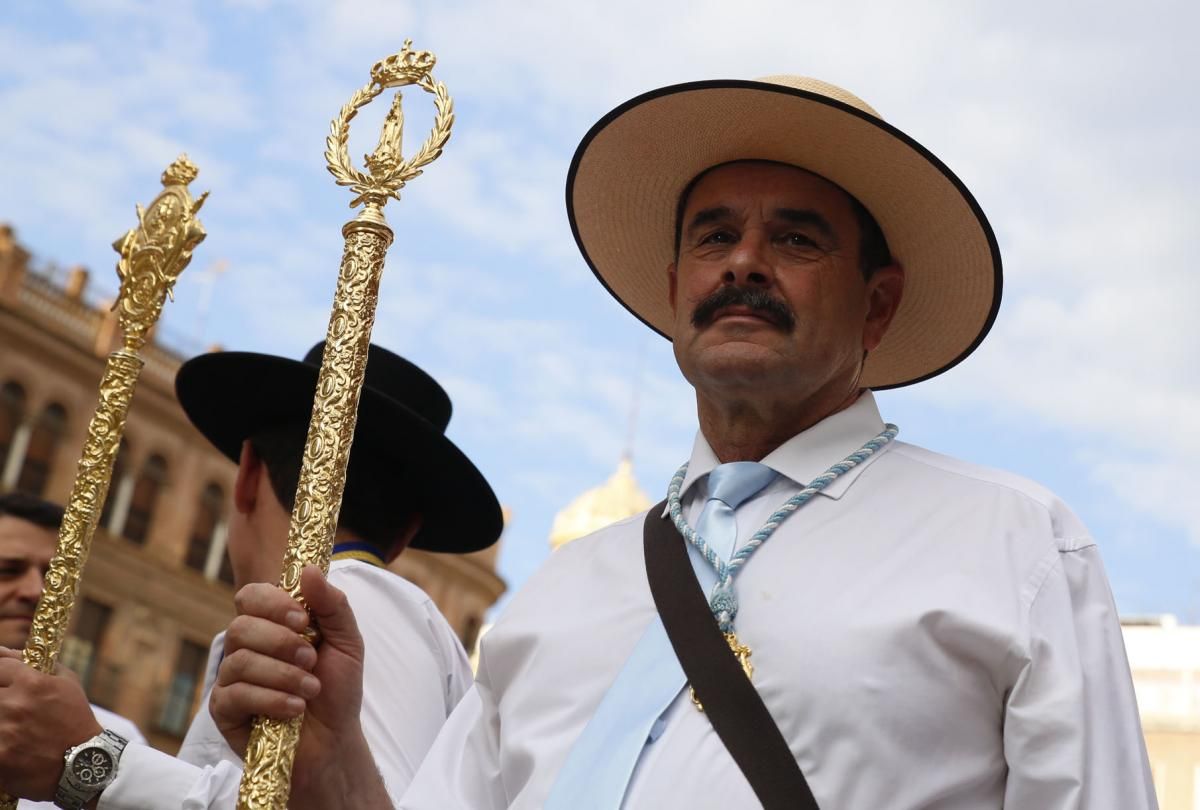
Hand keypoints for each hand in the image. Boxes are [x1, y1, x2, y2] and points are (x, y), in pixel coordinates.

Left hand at [0, 647, 102, 800]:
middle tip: (7, 703)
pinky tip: (9, 742)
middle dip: (0, 696)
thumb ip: (38, 665)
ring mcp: (4, 732)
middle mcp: (15, 704)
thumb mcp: (67, 682)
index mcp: (32, 683)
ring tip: (9, 724)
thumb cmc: (75, 719)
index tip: (2, 680)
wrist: (83, 763)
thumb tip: (5, 653)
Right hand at [212, 566, 369, 791]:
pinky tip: (294, 708)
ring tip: (311, 689)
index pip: (251, 596)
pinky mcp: (224, 710)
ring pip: (239, 661)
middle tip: (311, 659)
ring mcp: (231, 679)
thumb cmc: (337, 689)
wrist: (334, 739)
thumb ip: (332, 605)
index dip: (273, 604)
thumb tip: (309, 570)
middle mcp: (246, 648)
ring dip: (283, 674)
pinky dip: (272, 699)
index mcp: (271, 626)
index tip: (302, 620)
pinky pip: (235, 694)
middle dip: (281, 643)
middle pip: (240, 626)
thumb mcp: (347, 642)